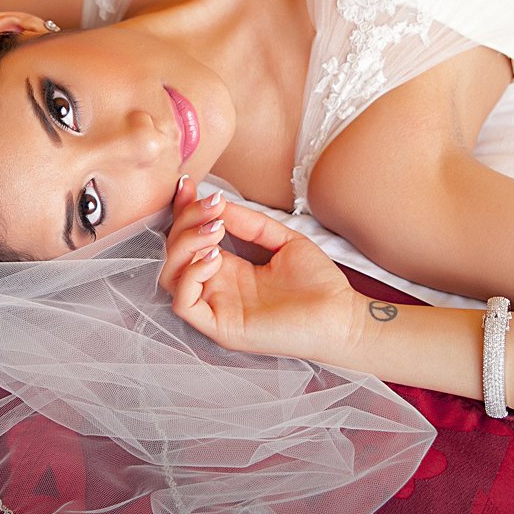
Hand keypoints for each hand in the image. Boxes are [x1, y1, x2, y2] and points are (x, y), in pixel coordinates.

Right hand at [161, 178, 367, 363]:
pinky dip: (190, 275)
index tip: (188, 184)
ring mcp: (217, 309)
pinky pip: (184, 304)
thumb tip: (218, 203)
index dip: (183, 211)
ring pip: (170, 277)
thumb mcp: (283, 241)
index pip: (190, 238)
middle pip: (175, 253)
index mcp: (228, 270)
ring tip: (214, 230)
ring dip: (185, 246)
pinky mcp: (221, 328)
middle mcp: (217, 289)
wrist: (343, 317)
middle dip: (186, 222)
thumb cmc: (318, 284)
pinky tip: (215, 257)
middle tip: (212, 207)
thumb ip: (250, 224)